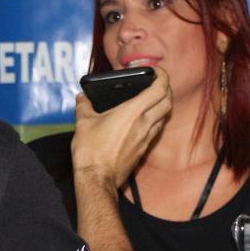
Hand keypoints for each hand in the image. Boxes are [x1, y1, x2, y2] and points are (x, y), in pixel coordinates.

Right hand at [71, 66, 170, 190]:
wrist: (97, 180)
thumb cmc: (90, 151)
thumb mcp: (83, 123)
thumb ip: (83, 106)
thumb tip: (82, 98)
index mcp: (131, 112)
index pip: (158, 89)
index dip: (162, 76)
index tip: (156, 70)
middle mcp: (144, 124)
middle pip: (168, 102)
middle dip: (166, 89)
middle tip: (158, 83)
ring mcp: (146, 138)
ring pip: (165, 117)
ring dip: (163, 105)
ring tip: (153, 99)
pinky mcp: (144, 150)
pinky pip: (156, 130)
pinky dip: (156, 120)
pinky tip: (145, 120)